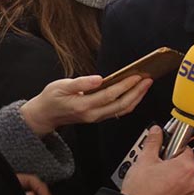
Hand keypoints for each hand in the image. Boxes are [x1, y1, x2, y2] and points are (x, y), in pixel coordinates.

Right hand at [21, 74, 151, 136]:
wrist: (45, 115)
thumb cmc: (52, 98)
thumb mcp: (61, 86)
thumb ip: (80, 83)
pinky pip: (119, 112)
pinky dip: (130, 102)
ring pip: (122, 110)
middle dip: (137, 92)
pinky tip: (136, 93)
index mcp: (83, 105)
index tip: (136, 77)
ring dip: (137, 97)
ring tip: (145, 85)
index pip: (110, 95)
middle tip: (147, 80)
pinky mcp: (100, 117)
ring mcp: (97, 118)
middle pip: (121, 104)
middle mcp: (93, 114)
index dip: (125, 86)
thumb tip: (98, 79)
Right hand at [121, 127, 193, 194]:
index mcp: (187, 167)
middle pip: (185, 163)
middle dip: (171, 161)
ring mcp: (189, 193)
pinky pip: (180, 188)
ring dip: (172, 174)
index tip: (165, 149)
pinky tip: (158, 186)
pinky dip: (172, 185)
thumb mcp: (145, 159)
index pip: (186, 148)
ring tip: (155, 176)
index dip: (173, 147)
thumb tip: (156, 131)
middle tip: (156, 164)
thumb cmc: (141, 190)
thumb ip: (153, 142)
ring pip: (182, 176)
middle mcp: (192, 180)